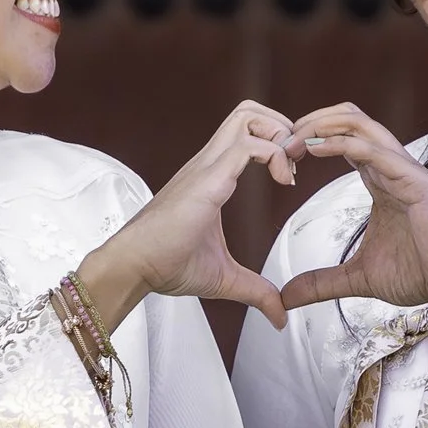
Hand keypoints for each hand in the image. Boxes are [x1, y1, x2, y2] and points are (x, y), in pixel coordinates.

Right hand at [76, 103, 296, 340]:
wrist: (134, 267)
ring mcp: (206, 166)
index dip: (276, 143)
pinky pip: (249, 146)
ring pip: (248, 116)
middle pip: (248, 111)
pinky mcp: (207, 178)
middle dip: (281, 127)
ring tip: (288, 170)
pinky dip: (274, 155)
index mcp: (211, 176)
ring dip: (278, 135)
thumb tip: (279, 316)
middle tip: (293, 163)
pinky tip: (282, 182)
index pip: (246, 133)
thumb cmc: (166, 265)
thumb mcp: (225, 279)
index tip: (289, 177)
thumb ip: (256, 292)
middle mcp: (208, 162)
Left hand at [276, 105, 427, 315]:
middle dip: (311, 122)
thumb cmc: (422, 274)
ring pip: (360, 123)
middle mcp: (392, 166)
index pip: (344, 139)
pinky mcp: (414, 181)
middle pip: (350, 118)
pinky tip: (314, 149)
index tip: (282, 156)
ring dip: (320, 126)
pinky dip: (340, 143)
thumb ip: (322, 283)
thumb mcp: (358, 278)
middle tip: (281, 142)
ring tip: (292, 141)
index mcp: (381, 180)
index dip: (311, 138)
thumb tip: (287, 297)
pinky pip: (374, 150)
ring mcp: (404, 170)